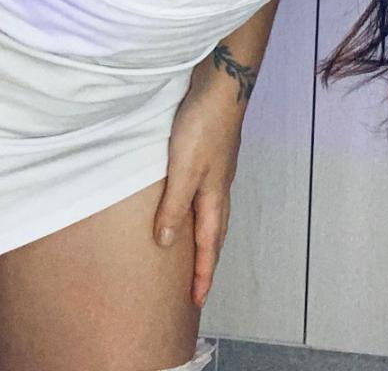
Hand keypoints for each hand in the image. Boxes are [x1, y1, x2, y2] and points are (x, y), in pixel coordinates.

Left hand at [152, 82, 243, 309]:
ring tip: (192, 249)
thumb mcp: (183, 171)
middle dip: (207, 260)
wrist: (221, 85)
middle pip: (215, 233)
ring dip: (203, 234)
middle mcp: (218, 187)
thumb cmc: (203, 126)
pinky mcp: (209, 152)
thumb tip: (166, 245)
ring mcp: (216, 169)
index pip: (210, 246)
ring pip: (210, 212)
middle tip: (198, 284)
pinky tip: (186, 200)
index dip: (203, 274)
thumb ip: (174, 207)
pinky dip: (197, 208)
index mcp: (214, 197)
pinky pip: (203, 192)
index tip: (198, 302)